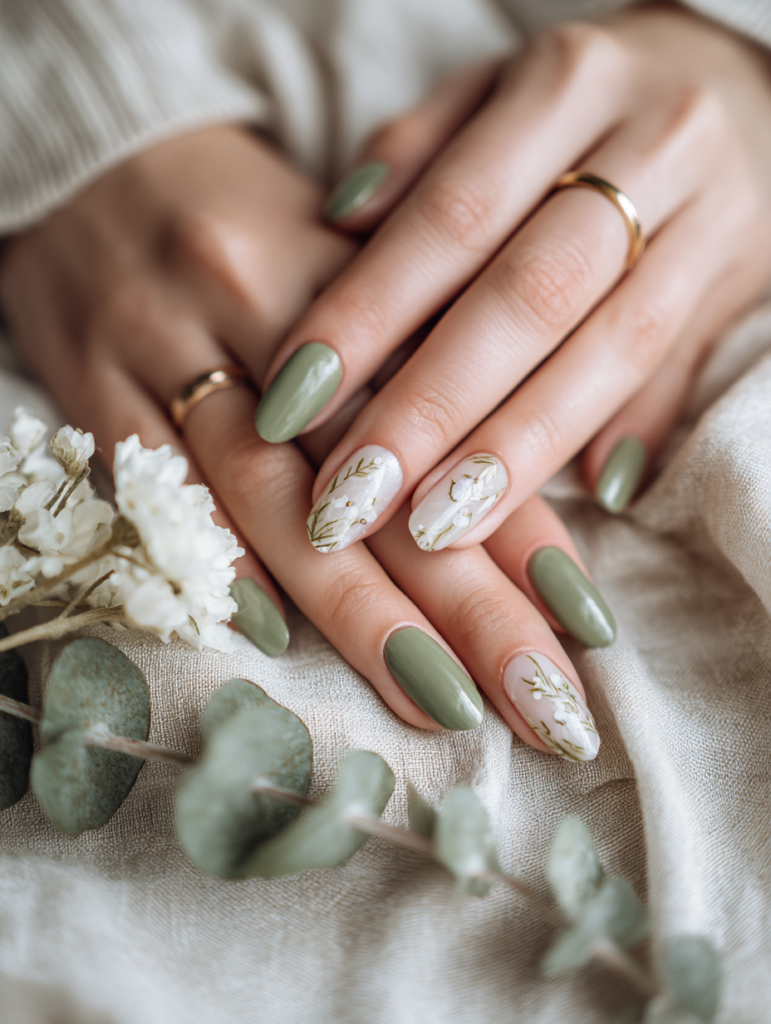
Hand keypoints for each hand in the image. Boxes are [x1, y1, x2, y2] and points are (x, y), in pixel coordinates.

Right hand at [0, 125, 607, 760]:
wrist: (103, 165)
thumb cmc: (257, 220)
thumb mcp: (357, 254)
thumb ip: (433, 348)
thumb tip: (526, 478)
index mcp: (348, 259)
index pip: (448, 410)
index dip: (519, 520)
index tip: (584, 619)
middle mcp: (256, 297)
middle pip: (374, 470)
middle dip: (465, 599)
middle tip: (540, 699)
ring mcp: (163, 344)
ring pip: (268, 493)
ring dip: (359, 610)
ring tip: (442, 702)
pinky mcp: (91, 384)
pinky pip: (149, 485)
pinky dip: (215, 561)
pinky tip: (278, 639)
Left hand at [254, 5, 770, 553]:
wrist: (735, 87)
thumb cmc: (579, 105)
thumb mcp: (492, 92)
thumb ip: (416, 152)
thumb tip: (338, 224)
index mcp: (567, 85)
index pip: (452, 218)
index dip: (369, 314)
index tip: (294, 399)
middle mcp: (651, 143)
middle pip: (528, 297)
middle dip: (431, 409)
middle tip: (351, 498)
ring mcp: (709, 214)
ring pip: (608, 351)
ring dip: (514, 452)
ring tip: (433, 530)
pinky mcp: (738, 280)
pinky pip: (672, 371)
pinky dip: (622, 435)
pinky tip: (570, 505)